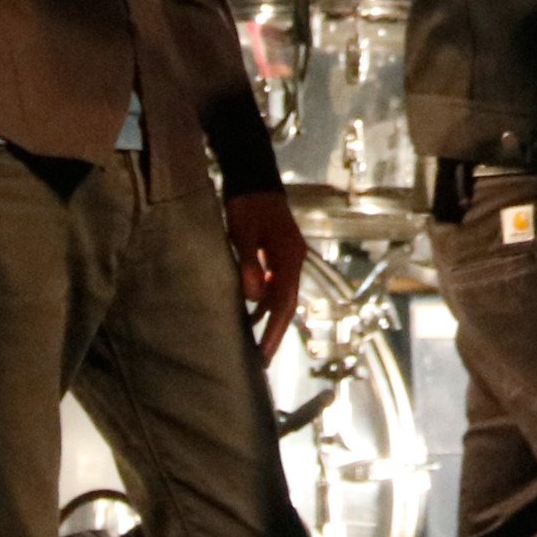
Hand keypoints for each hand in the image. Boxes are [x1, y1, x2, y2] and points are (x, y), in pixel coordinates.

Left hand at [228, 187, 307, 363]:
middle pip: (286, 304)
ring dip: (269, 319)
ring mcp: (286, 258)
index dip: (275, 331)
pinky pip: (274, 285)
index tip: (264, 355)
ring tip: (255, 343)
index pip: (285, 304)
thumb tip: (252, 298)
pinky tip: (251, 313)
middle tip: (262, 360)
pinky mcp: (276, 253)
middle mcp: (292, 261)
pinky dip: (264, 301)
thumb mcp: (244, 233)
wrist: (254, 177)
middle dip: (274, 332)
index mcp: (289, 259)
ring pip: (280, 296)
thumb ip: (249, 264)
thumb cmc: (248, 203)